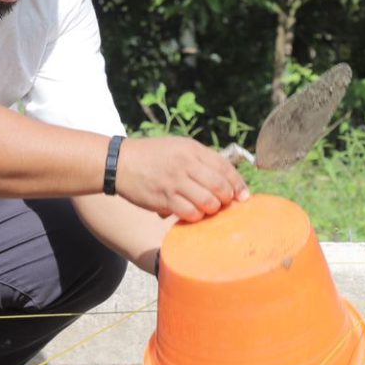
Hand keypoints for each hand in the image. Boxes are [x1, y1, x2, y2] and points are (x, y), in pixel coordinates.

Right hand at [115, 137, 250, 221]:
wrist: (120, 162)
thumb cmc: (152, 156)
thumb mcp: (178, 147)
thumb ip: (201, 160)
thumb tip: (226, 180)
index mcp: (192, 149)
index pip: (224, 167)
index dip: (238, 184)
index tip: (244, 195)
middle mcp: (185, 164)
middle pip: (219, 186)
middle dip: (227, 199)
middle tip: (225, 204)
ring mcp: (175, 182)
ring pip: (207, 203)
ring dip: (212, 210)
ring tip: (208, 209)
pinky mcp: (164, 198)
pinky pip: (189, 213)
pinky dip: (195, 216)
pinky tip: (192, 214)